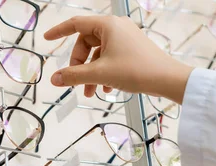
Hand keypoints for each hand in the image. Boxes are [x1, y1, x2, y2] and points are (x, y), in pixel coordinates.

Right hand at [46, 16, 193, 103]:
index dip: (59, 31)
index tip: (47, 39)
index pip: (75, 24)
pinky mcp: (132, 49)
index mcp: (107, 25)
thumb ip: (73, 76)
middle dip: (79, 64)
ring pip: (97, 54)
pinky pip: (110, 58)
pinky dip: (103, 72)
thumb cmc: (136, 70)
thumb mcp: (99, 73)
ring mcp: (125, 38)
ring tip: (90, 92)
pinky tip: (105, 89)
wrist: (168, 80)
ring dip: (90, 73)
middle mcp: (116, 27)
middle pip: (86, 43)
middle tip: (75, 81)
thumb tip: (54, 79)